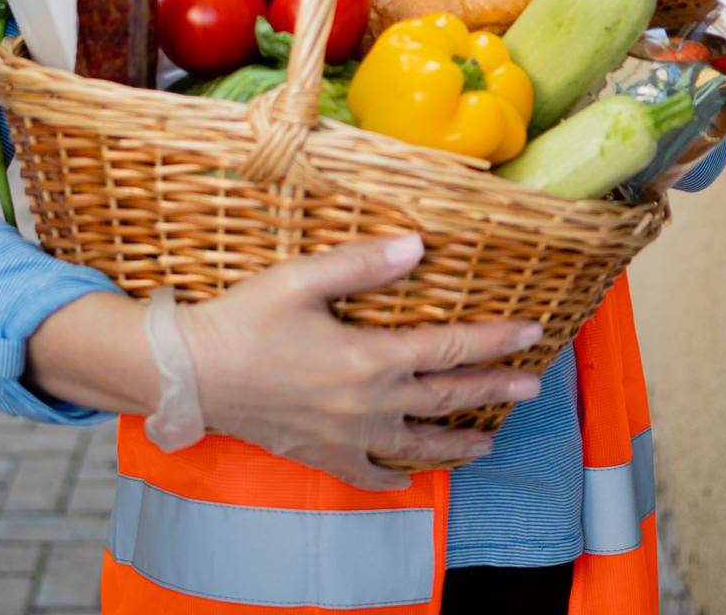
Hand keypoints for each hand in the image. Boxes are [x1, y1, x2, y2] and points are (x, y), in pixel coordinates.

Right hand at [177, 232, 542, 489]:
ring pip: (419, 445)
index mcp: (369, 358)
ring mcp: (347, 436)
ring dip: (459, 443)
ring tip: (490, 442)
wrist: (191, 375)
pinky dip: (396, 478)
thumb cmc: (244, 319)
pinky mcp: (322, 454)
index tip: (532, 332)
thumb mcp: (302, 279)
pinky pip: (370, 474)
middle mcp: (368, 404)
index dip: (494, 340)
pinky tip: (411, 478)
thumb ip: (363, 264)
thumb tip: (419, 247)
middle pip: (447, 399)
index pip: (449, 348)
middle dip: (494, 391)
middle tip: (533, 387)